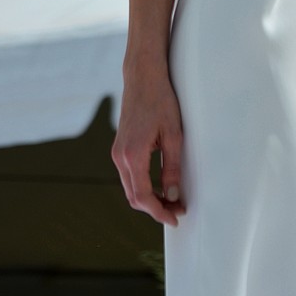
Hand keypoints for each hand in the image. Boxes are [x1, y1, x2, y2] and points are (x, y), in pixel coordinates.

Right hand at [111, 67, 185, 225]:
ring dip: (148, 198)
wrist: (142, 77)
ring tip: (172, 199)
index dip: (159, 212)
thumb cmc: (160, 101)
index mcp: (133, 155)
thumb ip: (172, 167)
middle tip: (177, 209)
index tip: (175, 218)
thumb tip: (172, 195)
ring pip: (130, 187)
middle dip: (155, 208)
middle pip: (134, 197)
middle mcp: (120, 156)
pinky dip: (142, 186)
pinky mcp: (119, 147)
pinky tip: (159, 184)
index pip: (143, 197)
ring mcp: (117, 152)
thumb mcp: (173, 134)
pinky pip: (129, 176)